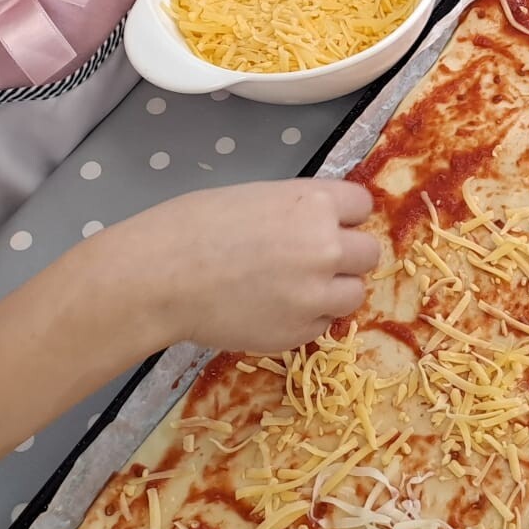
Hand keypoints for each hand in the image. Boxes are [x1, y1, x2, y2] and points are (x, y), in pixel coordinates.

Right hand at [130, 180, 381, 353]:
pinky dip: (307, 319)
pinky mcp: (300, 331)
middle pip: (368, 252)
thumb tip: (321, 224)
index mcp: (314, 203)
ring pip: (355, 293)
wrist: (159, 277)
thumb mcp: (256, 197)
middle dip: (345, 256)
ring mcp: (316, 293)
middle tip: (311, 261)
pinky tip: (274, 309)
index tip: (328, 224)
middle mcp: (326, 247)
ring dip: (333, 291)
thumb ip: (298, 210)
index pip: (362, 205)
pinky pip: (324, 324)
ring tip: (295, 289)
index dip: (344, 216)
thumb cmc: (194, 225)